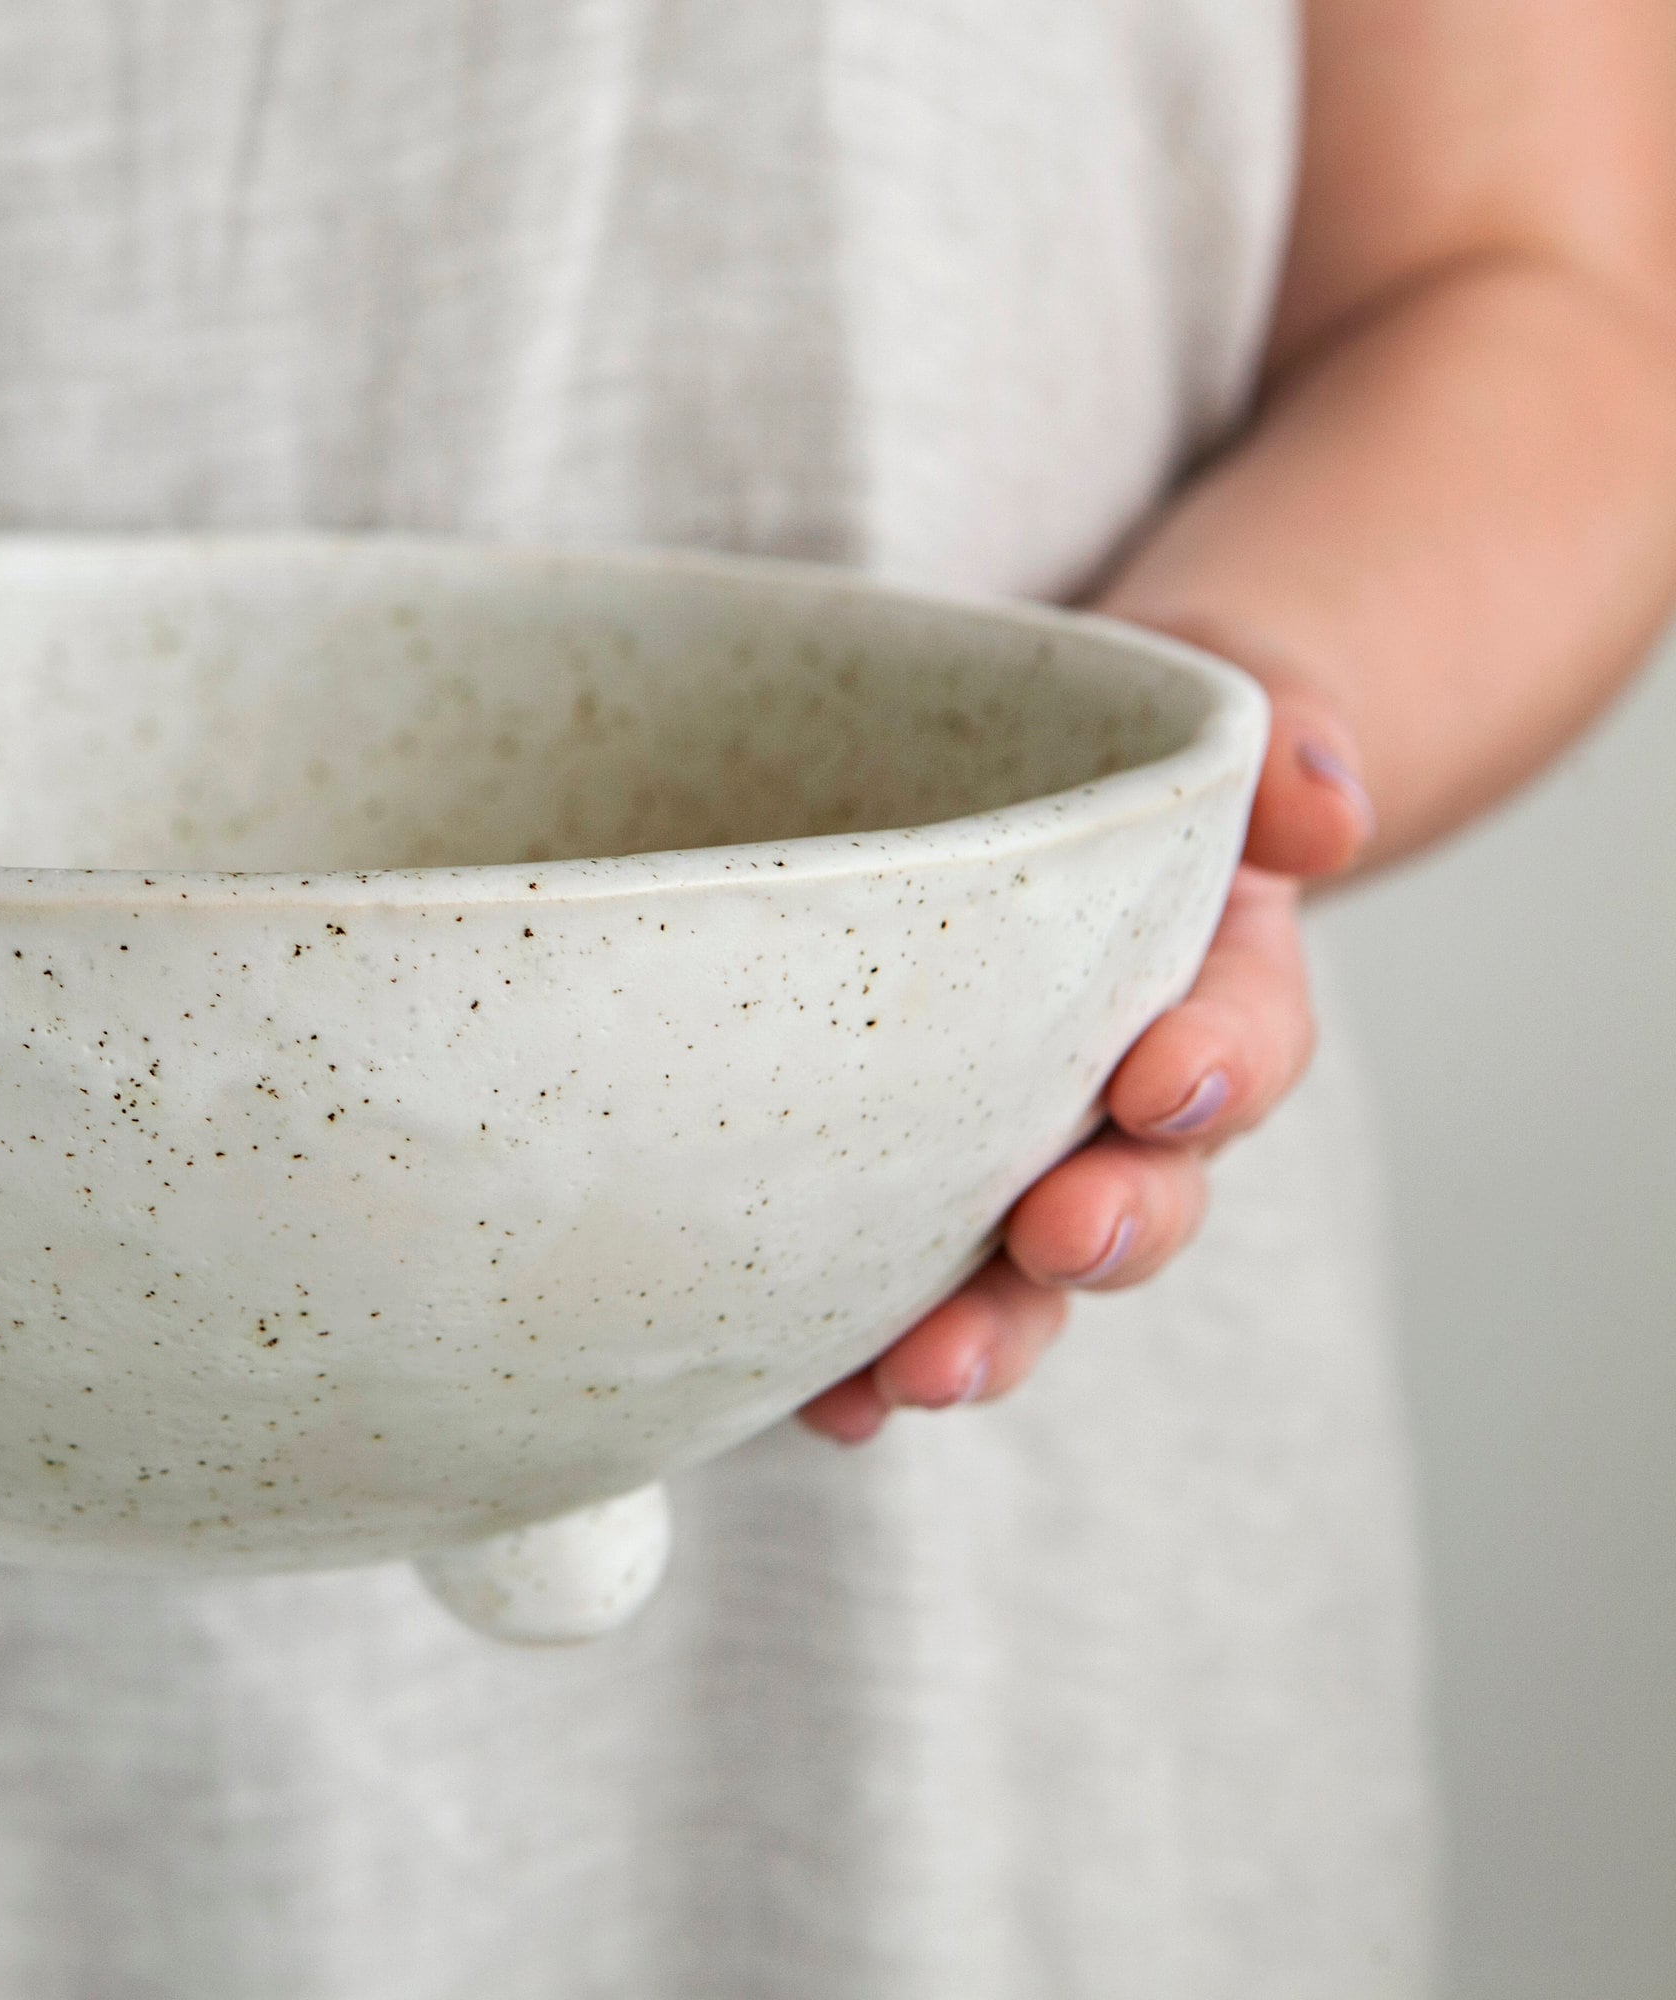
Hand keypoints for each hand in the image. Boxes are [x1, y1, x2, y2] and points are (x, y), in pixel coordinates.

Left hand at [796, 648, 1375, 1443]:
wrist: (1009, 795)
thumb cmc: (1110, 751)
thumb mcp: (1209, 709)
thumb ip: (1277, 737)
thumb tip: (1318, 808)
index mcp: (1207, 992)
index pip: (1238, 1042)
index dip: (1216, 1068)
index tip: (1161, 1079)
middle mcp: (1116, 1113)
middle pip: (1139, 1199)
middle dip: (1105, 1234)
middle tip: (1055, 1241)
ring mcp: (1008, 1172)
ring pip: (1015, 1282)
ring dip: (977, 1335)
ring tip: (911, 1378)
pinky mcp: (902, 1205)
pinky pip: (887, 1298)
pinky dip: (854, 1360)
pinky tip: (809, 1402)